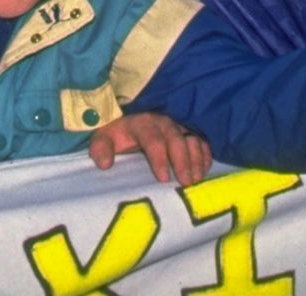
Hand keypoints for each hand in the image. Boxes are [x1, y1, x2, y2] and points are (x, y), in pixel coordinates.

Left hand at [87, 110, 211, 184]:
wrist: (129, 123)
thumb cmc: (118, 136)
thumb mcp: (104, 139)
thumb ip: (100, 149)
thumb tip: (105, 164)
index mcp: (142, 124)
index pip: (153, 139)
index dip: (159, 158)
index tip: (163, 178)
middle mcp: (163, 123)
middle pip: (177, 140)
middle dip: (183, 161)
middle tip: (186, 182)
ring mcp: (178, 127)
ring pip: (192, 139)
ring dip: (197, 159)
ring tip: (196, 179)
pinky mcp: (188, 133)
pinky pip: (201, 142)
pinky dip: (205, 156)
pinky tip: (203, 172)